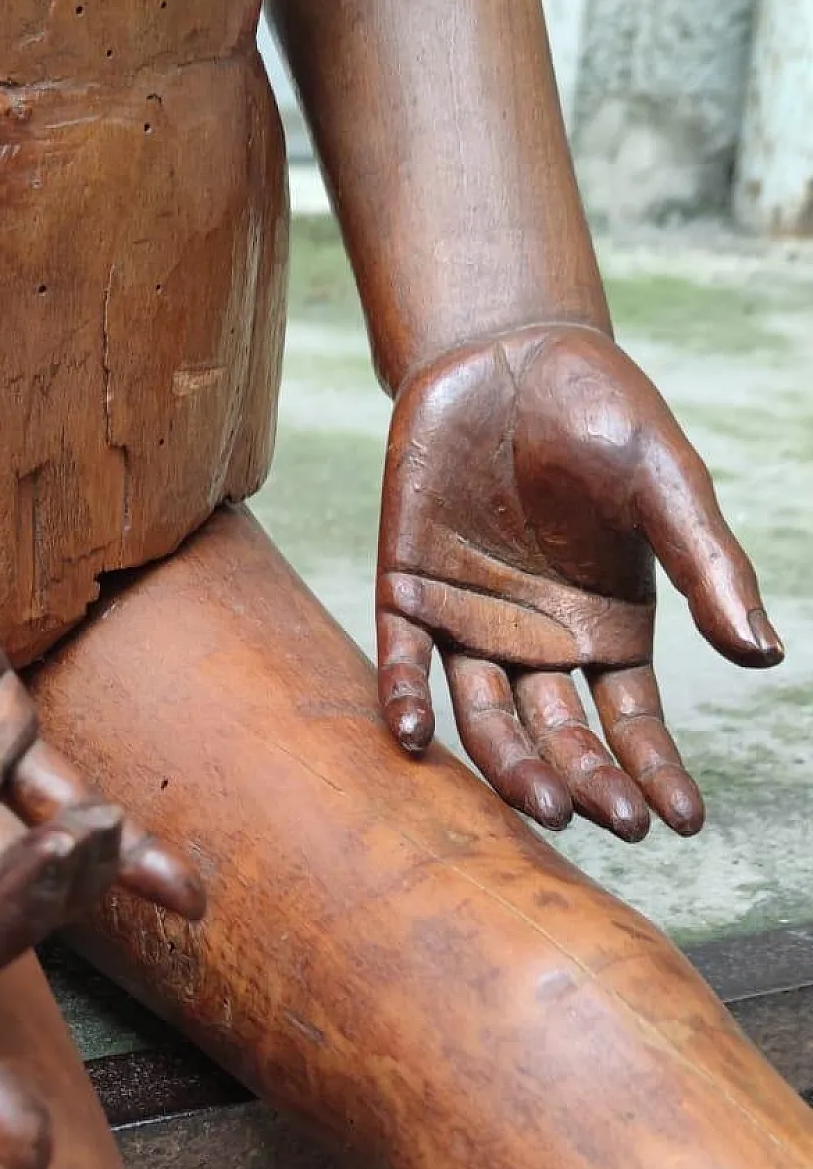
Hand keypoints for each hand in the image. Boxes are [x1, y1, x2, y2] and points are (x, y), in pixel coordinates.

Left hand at [375, 323, 782, 839]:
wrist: (511, 347)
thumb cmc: (605, 414)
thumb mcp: (667, 486)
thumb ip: (708, 568)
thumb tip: (764, 655)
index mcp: (611, 629)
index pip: (633, 724)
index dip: (655, 772)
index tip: (679, 821)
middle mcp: (542, 642)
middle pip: (563, 734)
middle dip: (588, 782)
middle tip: (609, 820)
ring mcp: (473, 622)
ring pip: (487, 716)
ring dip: (509, 764)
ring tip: (540, 805)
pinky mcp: (410, 588)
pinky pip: (404, 657)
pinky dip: (405, 698)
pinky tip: (412, 735)